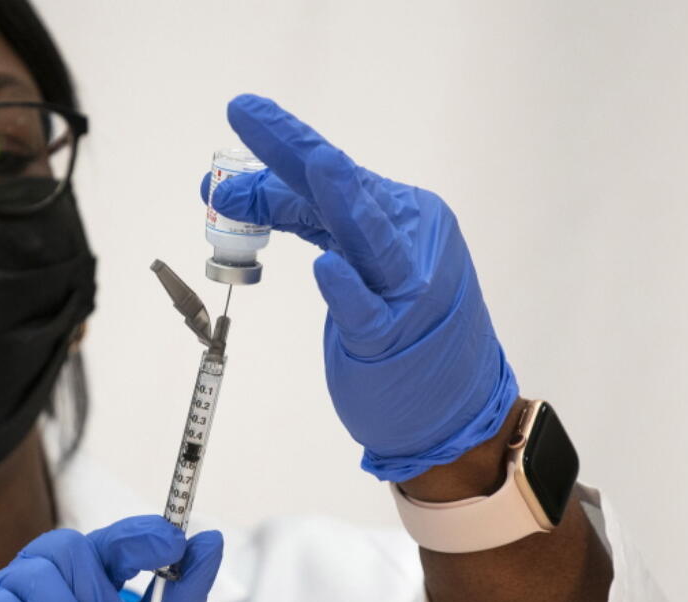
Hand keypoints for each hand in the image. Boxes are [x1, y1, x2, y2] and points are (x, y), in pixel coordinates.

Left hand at [202, 94, 518, 481]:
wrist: (456, 404)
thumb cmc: (398, 327)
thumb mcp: (349, 260)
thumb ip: (301, 222)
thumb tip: (231, 196)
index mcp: (397, 214)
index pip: (327, 180)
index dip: (273, 160)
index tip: (233, 130)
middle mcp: (409, 239)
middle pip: (344, 187)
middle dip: (293, 149)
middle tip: (245, 111)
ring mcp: (407, 288)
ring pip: (370, 236)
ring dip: (343, 199)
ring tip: (319, 166)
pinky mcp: (397, 338)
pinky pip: (368, 311)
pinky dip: (347, 290)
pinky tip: (327, 271)